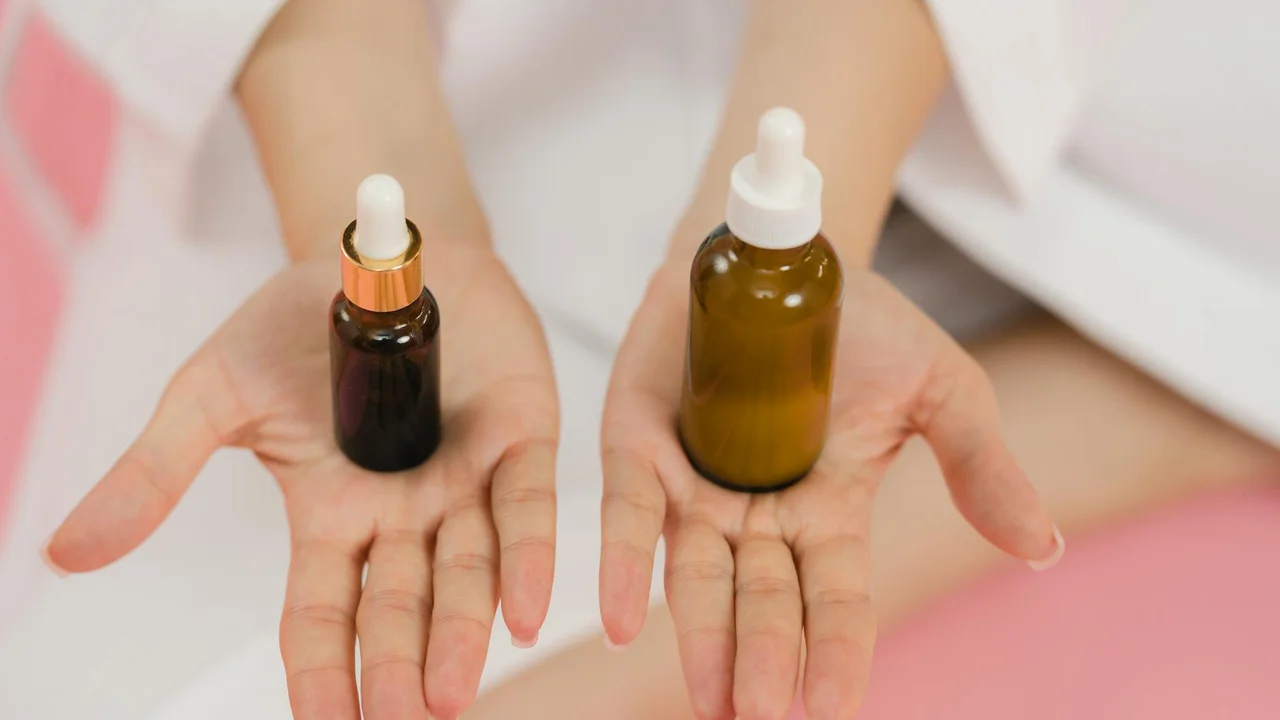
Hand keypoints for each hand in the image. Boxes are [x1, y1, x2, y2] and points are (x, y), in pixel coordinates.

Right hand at [44, 245, 558, 719]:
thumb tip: (65, 554)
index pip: (323, 614)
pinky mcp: (520, 439)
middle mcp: (402, 513)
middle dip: (397, 667)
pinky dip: (530, 559)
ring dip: (463, 634)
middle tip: (403, 719)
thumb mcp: (214, 395)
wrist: (372, 257)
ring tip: (451, 694)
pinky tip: (528, 613)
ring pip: (467, 572)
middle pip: (399, 606)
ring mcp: (464, 481)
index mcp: (330, 515)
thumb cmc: (295, 326)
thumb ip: (156, 472)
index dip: (324, 673)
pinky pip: (529, 507)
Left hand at [598, 260, 1059, 719]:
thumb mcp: (939, 388)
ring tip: (712, 702)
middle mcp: (759, 514)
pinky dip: (623, 566)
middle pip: (763, 601)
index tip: (832, 710)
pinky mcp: (640, 445)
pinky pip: (630, 514)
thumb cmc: (865, 325)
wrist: (785, 256)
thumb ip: (979, 465)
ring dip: (702, 640)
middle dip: (763, 661)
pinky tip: (618, 621)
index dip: (836, 653)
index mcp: (831, 511)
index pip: (837, 599)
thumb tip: (1044, 549)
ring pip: (696, 577)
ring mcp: (696, 483)